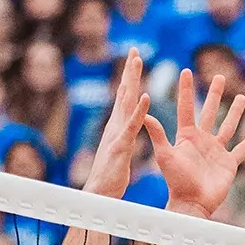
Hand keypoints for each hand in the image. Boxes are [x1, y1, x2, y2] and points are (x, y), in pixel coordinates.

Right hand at [81, 52, 150, 198]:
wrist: (99, 194)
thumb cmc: (110, 176)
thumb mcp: (120, 151)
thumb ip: (124, 137)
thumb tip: (127, 128)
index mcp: (118, 126)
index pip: (125, 97)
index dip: (130, 79)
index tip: (134, 59)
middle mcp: (115, 125)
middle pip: (124, 93)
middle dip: (129, 71)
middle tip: (135, 50)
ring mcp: (117, 133)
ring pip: (125, 102)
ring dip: (131, 81)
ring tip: (137, 62)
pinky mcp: (120, 145)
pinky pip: (131, 125)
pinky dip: (138, 110)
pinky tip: (145, 96)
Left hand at [141, 69, 244, 217]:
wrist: (192, 204)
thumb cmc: (176, 182)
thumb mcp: (165, 155)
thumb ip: (157, 134)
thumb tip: (144, 112)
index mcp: (187, 136)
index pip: (186, 107)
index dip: (186, 89)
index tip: (186, 71)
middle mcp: (202, 140)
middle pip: (210, 111)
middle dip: (214, 94)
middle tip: (219, 77)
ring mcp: (217, 151)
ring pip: (228, 126)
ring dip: (235, 112)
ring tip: (241, 96)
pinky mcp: (229, 164)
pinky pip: (243, 148)